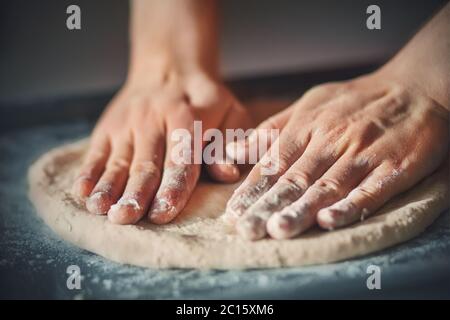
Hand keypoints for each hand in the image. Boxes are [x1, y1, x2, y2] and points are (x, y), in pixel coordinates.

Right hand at [72, 68, 248, 224]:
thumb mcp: (229, 112)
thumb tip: (227, 173)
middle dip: (135, 193)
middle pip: (145, 164)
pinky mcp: (108, 126)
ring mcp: (127, 123)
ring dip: (108, 186)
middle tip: (126, 218)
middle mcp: (153, 120)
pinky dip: (89, 172)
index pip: (180, 159)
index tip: (163, 212)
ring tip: (101, 209)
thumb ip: (228, 142)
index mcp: (188, 119)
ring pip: (118, 160)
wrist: (169, 68)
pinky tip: (82, 192)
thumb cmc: (204, 101)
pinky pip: (97, 152)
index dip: (172, 187)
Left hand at [226, 71, 447, 239]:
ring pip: (327, 186)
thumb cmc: (354, 100)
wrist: (415, 88)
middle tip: (247, 230)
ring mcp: (363, 153)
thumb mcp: (309, 104)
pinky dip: (350, 206)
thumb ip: (272, 130)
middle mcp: (331, 140)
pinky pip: (370, 190)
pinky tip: (330, 220)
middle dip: (268, 206)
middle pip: (295, 178)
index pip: (274, 163)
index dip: (252, 189)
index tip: (233, 213)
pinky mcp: (394, 166)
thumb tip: (233, 152)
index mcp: (307, 126)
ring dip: (302, 209)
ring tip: (279, 230)